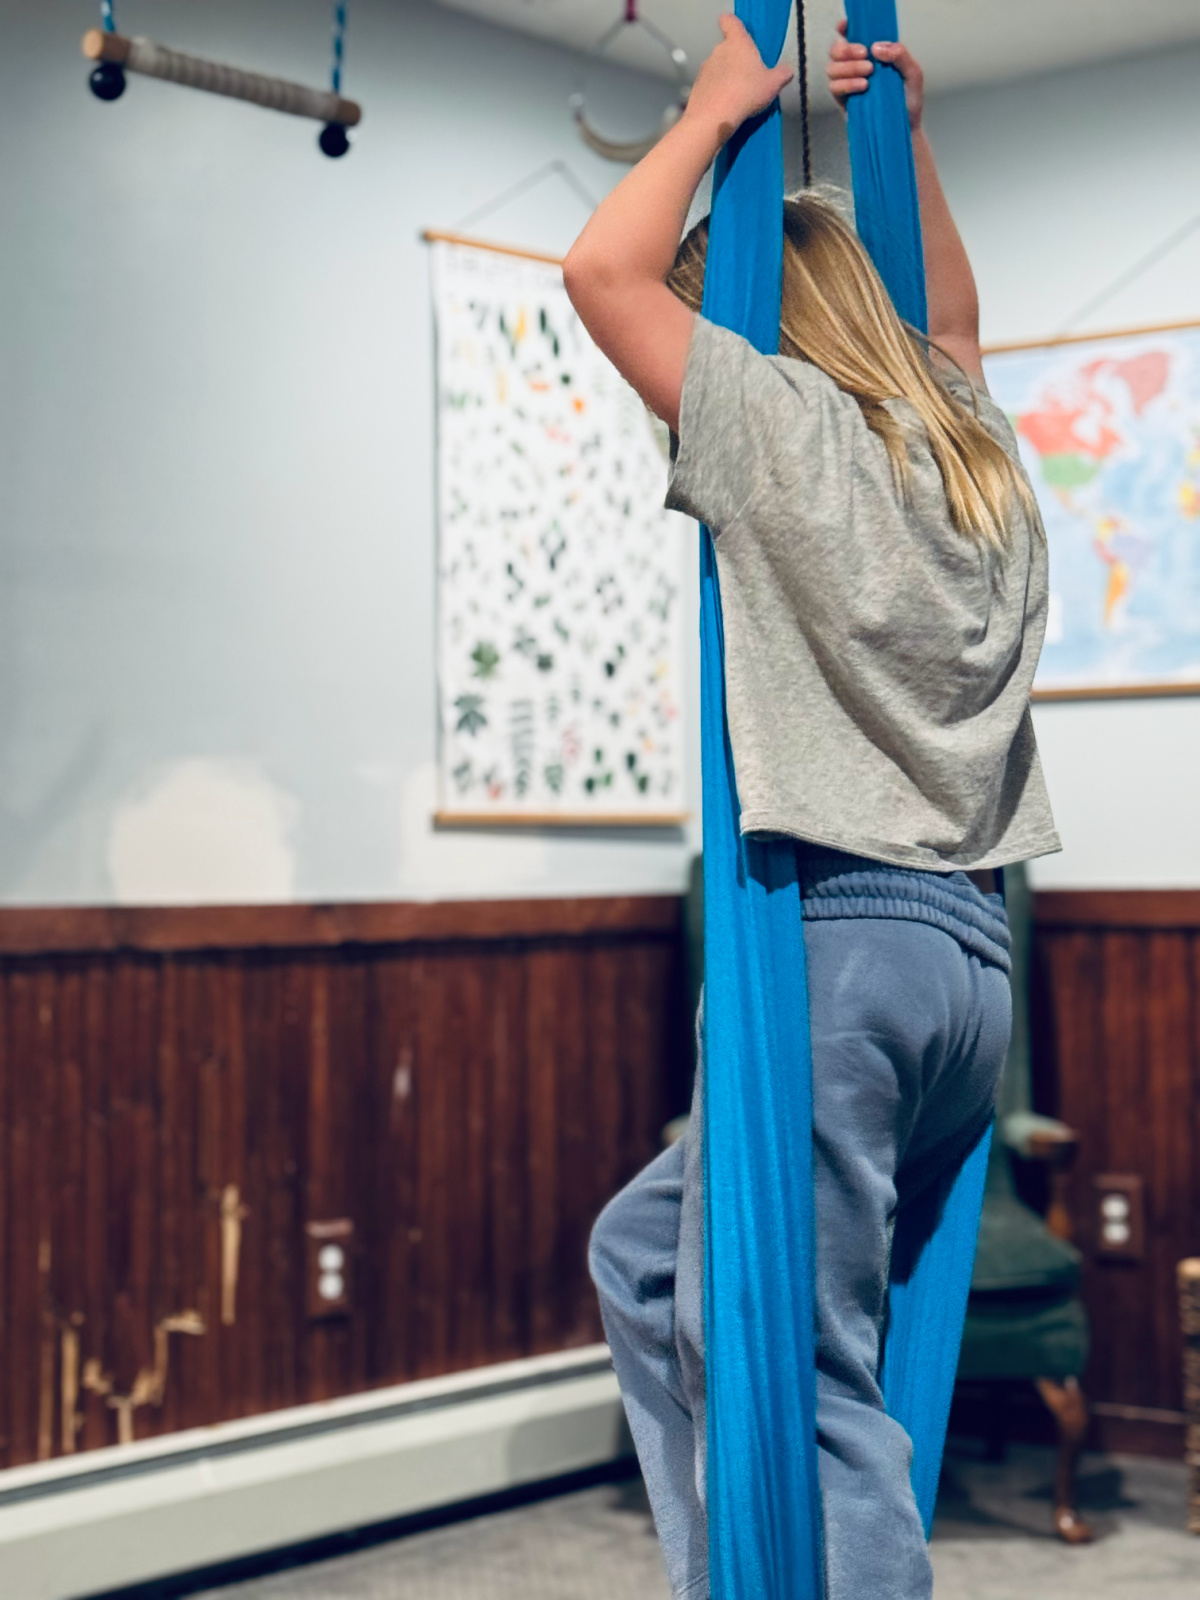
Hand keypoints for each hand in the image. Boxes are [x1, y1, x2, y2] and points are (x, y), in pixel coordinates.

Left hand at [686, 14, 793, 141]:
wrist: (714, 117)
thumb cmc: (746, 92)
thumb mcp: (772, 84)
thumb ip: (782, 74)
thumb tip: (787, 70)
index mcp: (737, 43)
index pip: (730, 22)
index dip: (733, 25)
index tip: (739, 35)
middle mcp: (719, 50)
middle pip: (727, 48)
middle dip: (736, 59)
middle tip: (748, 76)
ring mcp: (705, 67)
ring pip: (718, 67)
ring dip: (726, 76)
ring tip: (736, 95)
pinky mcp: (697, 85)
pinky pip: (710, 83)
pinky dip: (716, 90)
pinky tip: (724, 105)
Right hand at [826, 19, 923, 130]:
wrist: (904, 130)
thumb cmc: (908, 102)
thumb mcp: (913, 74)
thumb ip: (900, 55)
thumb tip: (877, 47)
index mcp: (871, 55)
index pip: (852, 37)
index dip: (845, 29)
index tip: (846, 27)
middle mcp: (856, 67)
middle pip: (835, 50)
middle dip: (846, 49)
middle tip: (865, 54)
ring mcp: (847, 84)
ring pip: (832, 68)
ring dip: (848, 67)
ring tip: (868, 74)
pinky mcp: (843, 101)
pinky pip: (834, 87)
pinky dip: (847, 84)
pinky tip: (863, 86)